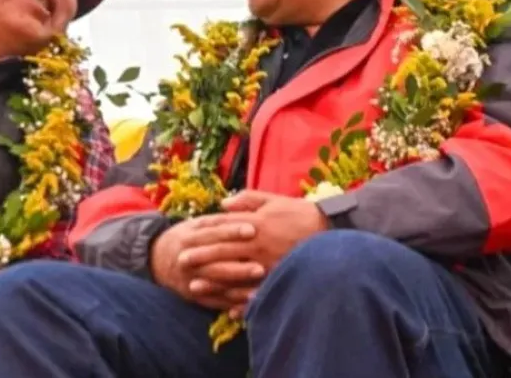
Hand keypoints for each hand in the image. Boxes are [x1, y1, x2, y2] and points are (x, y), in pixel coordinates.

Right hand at [151, 215, 263, 310]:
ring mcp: (191, 279)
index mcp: (189, 237)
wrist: (156, 261)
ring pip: (216, 284)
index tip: (252, 230)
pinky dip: (233, 303)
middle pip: (214, 262)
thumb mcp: (195, 224)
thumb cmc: (185, 238)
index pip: (212, 233)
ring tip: (257, 289)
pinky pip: (215, 302)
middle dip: (238, 266)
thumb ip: (217, 220)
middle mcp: (188, 259)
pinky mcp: (194, 297)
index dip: (232, 231)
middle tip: (261, 266)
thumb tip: (239, 210)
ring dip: (237, 287)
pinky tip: (250, 301)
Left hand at [177, 191, 328, 317]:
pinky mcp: (279, 278)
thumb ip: (247, 200)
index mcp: (255, 223)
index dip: (203, 232)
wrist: (330, 230)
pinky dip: (243, 303)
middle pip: (224, 250)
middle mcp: (258, 243)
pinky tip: (228, 311)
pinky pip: (258, 293)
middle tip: (180, 262)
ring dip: (214, 282)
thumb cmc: (299, 213)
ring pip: (235, 274)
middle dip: (201, 256)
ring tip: (195, 288)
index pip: (223, 227)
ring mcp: (268, 263)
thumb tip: (223, 204)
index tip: (185, 236)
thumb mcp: (272, 200)